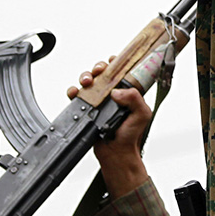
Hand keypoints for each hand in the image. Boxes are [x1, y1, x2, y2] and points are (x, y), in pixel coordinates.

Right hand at [68, 59, 152, 197]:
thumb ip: (135, 99)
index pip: (121, 70)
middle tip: (98, 72)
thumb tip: (117, 91)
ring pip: (89, 81)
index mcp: (127, 91)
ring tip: (86, 83)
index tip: (112, 61)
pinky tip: (75, 93)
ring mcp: (99, 100)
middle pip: (103, 72)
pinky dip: (73, 91)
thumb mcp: (141, 114)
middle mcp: (113, 93)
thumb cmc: (130, 136)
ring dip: (85, 77)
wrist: (116, 154)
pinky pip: (77, 95)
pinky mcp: (87, 109)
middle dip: (98, 68)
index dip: (116, 63)